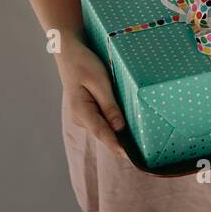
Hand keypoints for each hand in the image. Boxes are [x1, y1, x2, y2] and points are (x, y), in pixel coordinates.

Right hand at [57, 38, 131, 164]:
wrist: (69, 53)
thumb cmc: (84, 64)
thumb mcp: (99, 82)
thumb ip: (109, 106)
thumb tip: (119, 128)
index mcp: (81, 111)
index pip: (102, 133)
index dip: (117, 146)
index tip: (130, 158)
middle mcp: (81, 118)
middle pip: (104, 134)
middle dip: (121, 145)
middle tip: (140, 158)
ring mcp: (83, 116)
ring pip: (104, 129)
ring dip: (118, 137)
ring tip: (137, 149)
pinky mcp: (88, 111)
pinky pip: (103, 122)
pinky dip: (114, 127)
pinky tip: (127, 132)